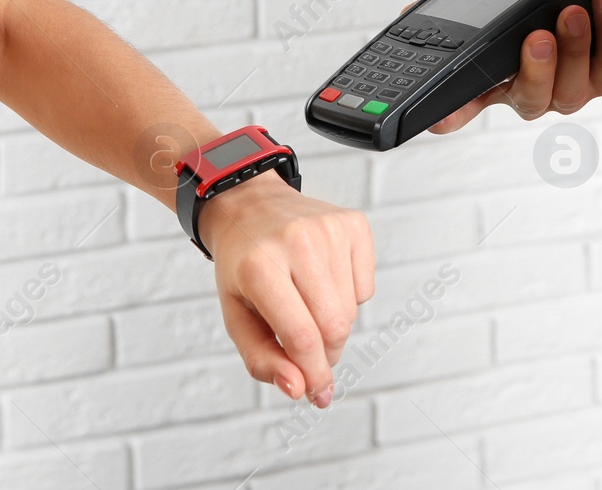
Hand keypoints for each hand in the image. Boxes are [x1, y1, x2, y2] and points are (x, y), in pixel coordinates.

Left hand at [196, 171, 374, 407]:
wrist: (249, 205)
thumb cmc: (242, 268)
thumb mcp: (236, 316)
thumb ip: (262, 359)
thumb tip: (300, 389)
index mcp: (259, 266)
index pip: (301, 336)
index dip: (313, 374)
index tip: (318, 395)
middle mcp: (297, 242)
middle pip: (335, 326)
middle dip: (326, 353)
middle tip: (309, 352)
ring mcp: (329, 228)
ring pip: (351, 311)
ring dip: (334, 325)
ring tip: (308, 306)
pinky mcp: (353, 224)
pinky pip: (366, 288)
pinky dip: (349, 298)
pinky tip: (323, 280)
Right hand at [430, 0, 601, 133]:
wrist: (591, 4)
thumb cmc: (537, 13)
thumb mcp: (496, 11)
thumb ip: (460, 17)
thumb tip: (409, 13)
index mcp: (500, 84)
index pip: (468, 105)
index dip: (453, 116)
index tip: (437, 119)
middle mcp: (538, 94)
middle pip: (534, 99)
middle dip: (537, 69)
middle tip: (536, 37)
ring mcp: (577, 88)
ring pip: (577, 82)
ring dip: (575, 46)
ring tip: (570, 13)